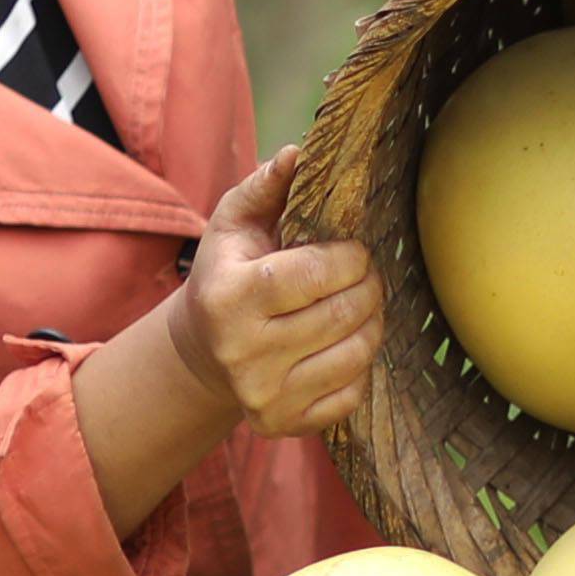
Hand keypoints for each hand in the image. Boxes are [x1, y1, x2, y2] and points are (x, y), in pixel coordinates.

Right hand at [185, 161, 380, 439]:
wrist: (202, 352)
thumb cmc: (227, 274)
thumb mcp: (234, 224)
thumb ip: (267, 186)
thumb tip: (300, 152)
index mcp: (228, 296)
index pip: (316, 273)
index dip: (351, 257)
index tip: (354, 250)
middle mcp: (242, 351)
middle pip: (343, 313)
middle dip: (369, 286)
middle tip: (366, 274)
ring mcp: (264, 394)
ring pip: (356, 352)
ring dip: (372, 322)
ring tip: (360, 304)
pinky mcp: (284, 423)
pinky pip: (352, 392)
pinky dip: (360, 364)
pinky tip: (344, 342)